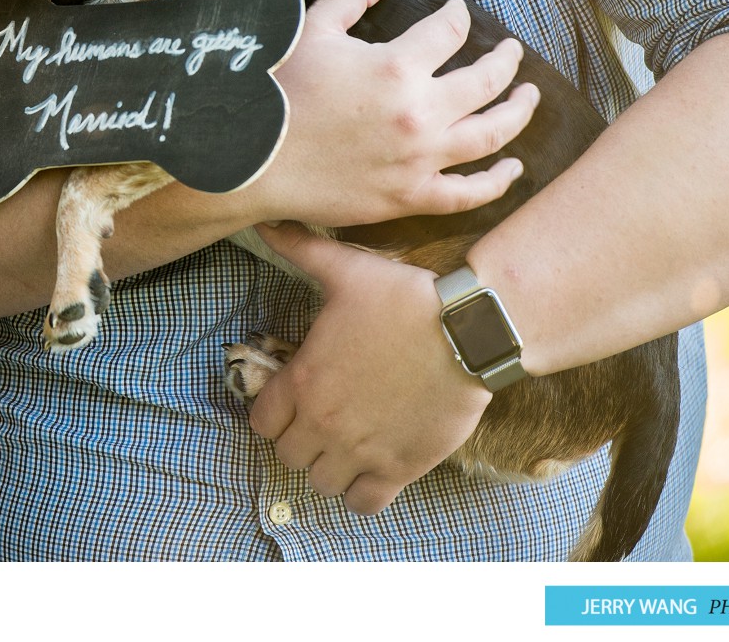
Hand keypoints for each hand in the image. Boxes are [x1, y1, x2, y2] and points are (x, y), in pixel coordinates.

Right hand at [247, 0, 538, 226]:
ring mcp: (420, 159)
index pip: (449, 30)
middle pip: (485, 81)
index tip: (456, 13)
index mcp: (396, 66)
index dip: (458, 16)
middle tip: (512, 51)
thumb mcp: (313, 29)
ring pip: (491, 135)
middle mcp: (420, 113)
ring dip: (518, 113)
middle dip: (504, 60)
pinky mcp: (411, 196)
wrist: (253, 160)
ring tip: (528, 97)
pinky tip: (512, 168)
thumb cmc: (279, 90)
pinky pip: (468, 193)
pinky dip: (497, 181)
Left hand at [247, 221, 490, 514]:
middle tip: (321, 422)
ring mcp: (361, 449)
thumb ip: (302, 250)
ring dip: (329, 468)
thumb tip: (271, 222)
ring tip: (346, 446)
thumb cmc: (404, 298)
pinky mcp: (400, 468)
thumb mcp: (346, 269)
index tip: (292, 402)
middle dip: (300, 440)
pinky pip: (365, 505)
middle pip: (288, 455)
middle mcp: (324, 422)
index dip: (273, 413)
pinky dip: (363, 494)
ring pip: (322, 483)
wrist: (467, 329)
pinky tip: (372, 469)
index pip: (261, 422)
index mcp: (303, 379)